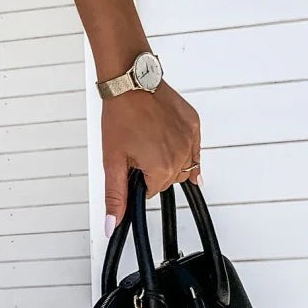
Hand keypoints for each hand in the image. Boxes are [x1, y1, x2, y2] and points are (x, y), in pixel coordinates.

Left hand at [100, 80, 200, 232]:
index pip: (151, 191)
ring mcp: (190, 139)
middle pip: (168, 180)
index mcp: (162, 168)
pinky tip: (168, 140)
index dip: (138, 180)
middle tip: (137, 149)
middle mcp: (181, 156)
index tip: (131, 163)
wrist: (131, 82)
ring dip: (168, 160)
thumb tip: (113, 225)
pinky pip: (193, 148)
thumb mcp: (113, 161)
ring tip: (150, 140)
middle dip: (152, 170)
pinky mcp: (194, 124)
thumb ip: (116, 196)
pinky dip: (182, 148)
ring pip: (182, 165)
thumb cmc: (121, 116)